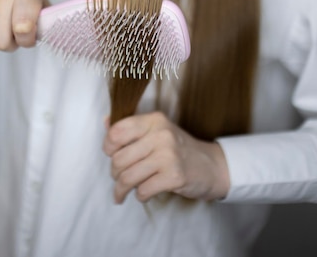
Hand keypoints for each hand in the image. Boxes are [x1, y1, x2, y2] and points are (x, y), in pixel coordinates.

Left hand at [103, 112, 229, 203]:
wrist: (211, 166)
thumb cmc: (177, 149)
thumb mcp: (157, 131)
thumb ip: (130, 128)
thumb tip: (105, 121)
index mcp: (154, 120)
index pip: (116, 132)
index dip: (108, 147)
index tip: (111, 155)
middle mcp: (161, 135)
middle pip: (119, 159)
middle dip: (115, 173)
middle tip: (119, 178)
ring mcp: (169, 156)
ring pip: (128, 177)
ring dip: (122, 189)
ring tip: (122, 192)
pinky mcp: (174, 176)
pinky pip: (143, 190)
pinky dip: (140, 196)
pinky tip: (144, 193)